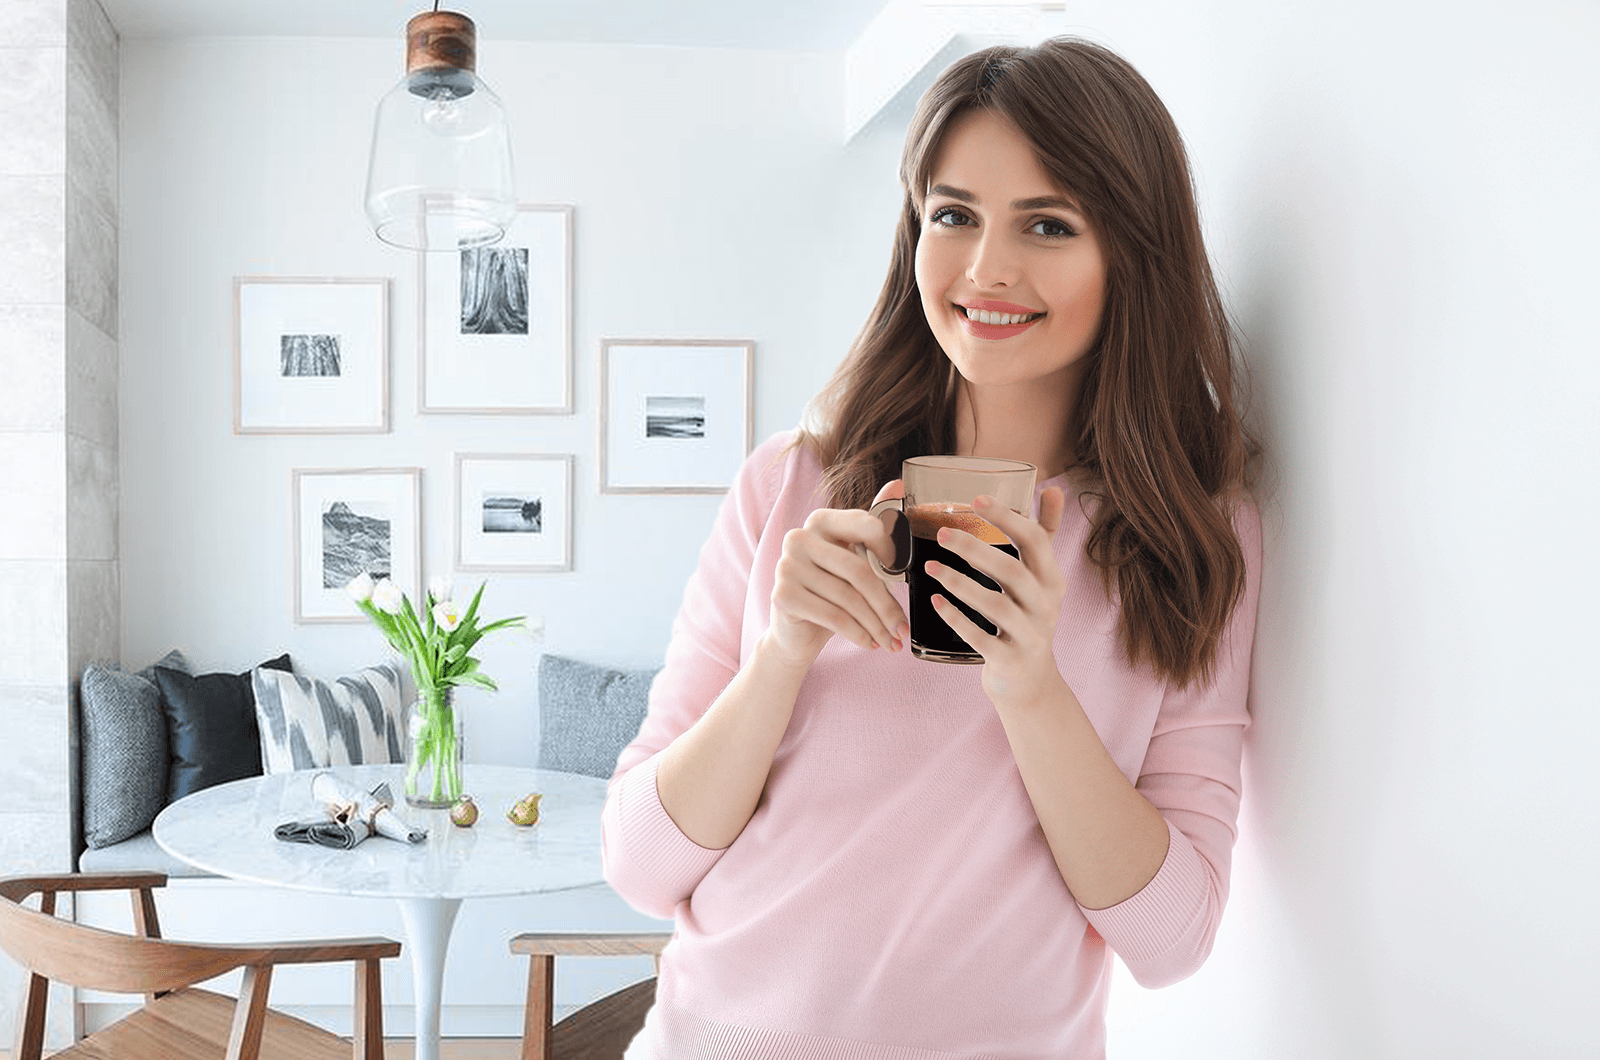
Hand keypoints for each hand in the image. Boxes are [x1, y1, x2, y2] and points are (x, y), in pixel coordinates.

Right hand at [766, 480, 910, 668]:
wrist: (796, 632)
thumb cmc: (831, 592)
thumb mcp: (854, 558)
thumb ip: (874, 523)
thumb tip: (897, 484)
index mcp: (820, 519)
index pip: (866, 525)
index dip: (891, 550)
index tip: (903, 575)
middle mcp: (799, 537)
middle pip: (859, 570)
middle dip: (887, 605)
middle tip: (904, 629)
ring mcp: (787, 565)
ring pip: (849, 597)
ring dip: (876, 624)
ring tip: (892, 641)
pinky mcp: (782, 594)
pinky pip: (833, 615)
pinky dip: (858, 633)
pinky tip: (870, 644)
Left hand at [924, 487, 1068, 705]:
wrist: (1031, 682)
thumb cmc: (1030, 617)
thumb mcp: (1042, 578)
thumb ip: (1045, 534)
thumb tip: (1053, 488)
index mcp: (1052, 580)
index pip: (1035, 541)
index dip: (1006, 518)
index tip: (976, 499)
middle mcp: (1046, 606)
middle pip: (1012, 570)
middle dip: (974, 548)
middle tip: (941, 533)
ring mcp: (1030, 635)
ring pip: (996, 604)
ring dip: (959, 583)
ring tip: (930, 567)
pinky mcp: (1010, 660)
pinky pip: (981, 637)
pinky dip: (956, 618)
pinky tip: (935, 602)